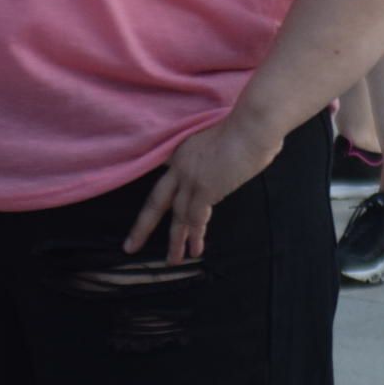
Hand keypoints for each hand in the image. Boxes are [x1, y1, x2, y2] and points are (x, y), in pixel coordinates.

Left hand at [123, 109, 282, 262]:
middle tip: (130, 247)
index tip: (151, 210)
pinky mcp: (205, 188)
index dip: (160, 194)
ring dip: (175, 241)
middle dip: (142, 227)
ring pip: (177, 216)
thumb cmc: (249, 125)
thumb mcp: (222, 137)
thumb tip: (232, 163)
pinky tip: (195, 250)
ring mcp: (190, 177)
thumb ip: (218, 154)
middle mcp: (180, 165)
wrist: (253, 124)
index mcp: (182, 149)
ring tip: (173, 260)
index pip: (165, 176)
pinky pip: (196, 218)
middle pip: (155, 201)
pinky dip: (196, 235)